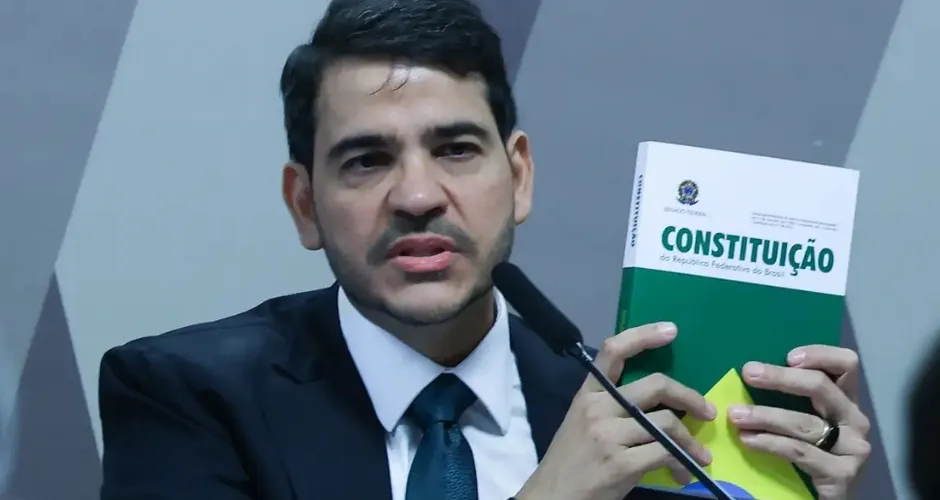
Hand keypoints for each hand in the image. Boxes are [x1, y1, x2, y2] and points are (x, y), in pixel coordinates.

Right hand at [516, 323, 716, 499]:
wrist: (553, 497)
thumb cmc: (571, 461)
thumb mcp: (583, 423)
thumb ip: (613, 407)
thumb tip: (661, 405)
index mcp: (588, 394)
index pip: (613, 351)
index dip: (643, 335)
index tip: (672, 330)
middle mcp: (597, 408)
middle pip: (655, 385)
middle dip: (690, 396)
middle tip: (707, 411)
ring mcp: (608, 435)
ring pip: (667, 423)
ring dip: (691, 441)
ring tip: (700, 456)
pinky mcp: (620, 463)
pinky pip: (665, 453)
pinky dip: (682, 463)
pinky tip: (682, 473)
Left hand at [729, 345, 870, 499]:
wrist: (819, 498)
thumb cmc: (807, 452)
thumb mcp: (801, 420)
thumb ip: (790, 398)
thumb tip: (754, 372)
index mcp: (846, 400)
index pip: (846, 365)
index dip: (820, 355)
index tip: (788, 356)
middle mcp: (855, 420)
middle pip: (822, 387)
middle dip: (781, 378)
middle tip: (749, 373)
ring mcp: (853, 448)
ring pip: (805, 423)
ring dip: (765, 415)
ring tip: (736, 414)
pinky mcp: (842, 474)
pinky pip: (800, 452)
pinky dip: (770, 443)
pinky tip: (749, 440)